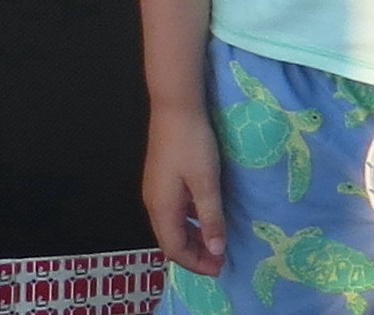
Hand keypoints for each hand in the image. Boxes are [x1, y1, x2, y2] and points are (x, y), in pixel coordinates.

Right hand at [142, 101, 226, 273]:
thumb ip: (210, 219)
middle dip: (194, 254)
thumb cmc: (192, 144)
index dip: (196, 263)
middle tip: (220, 260)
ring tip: (215, 242)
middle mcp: (153, 202)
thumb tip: (215, 251)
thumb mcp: (207, 183)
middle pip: (170, 240)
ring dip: (192, 238)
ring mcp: (155, 189)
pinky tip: (204, 216)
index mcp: (162, 208)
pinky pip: (173, 211)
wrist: (175, 106)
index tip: (220, 267)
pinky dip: (189, 222)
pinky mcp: (161, 178)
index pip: (175, 249)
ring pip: (171, 225)